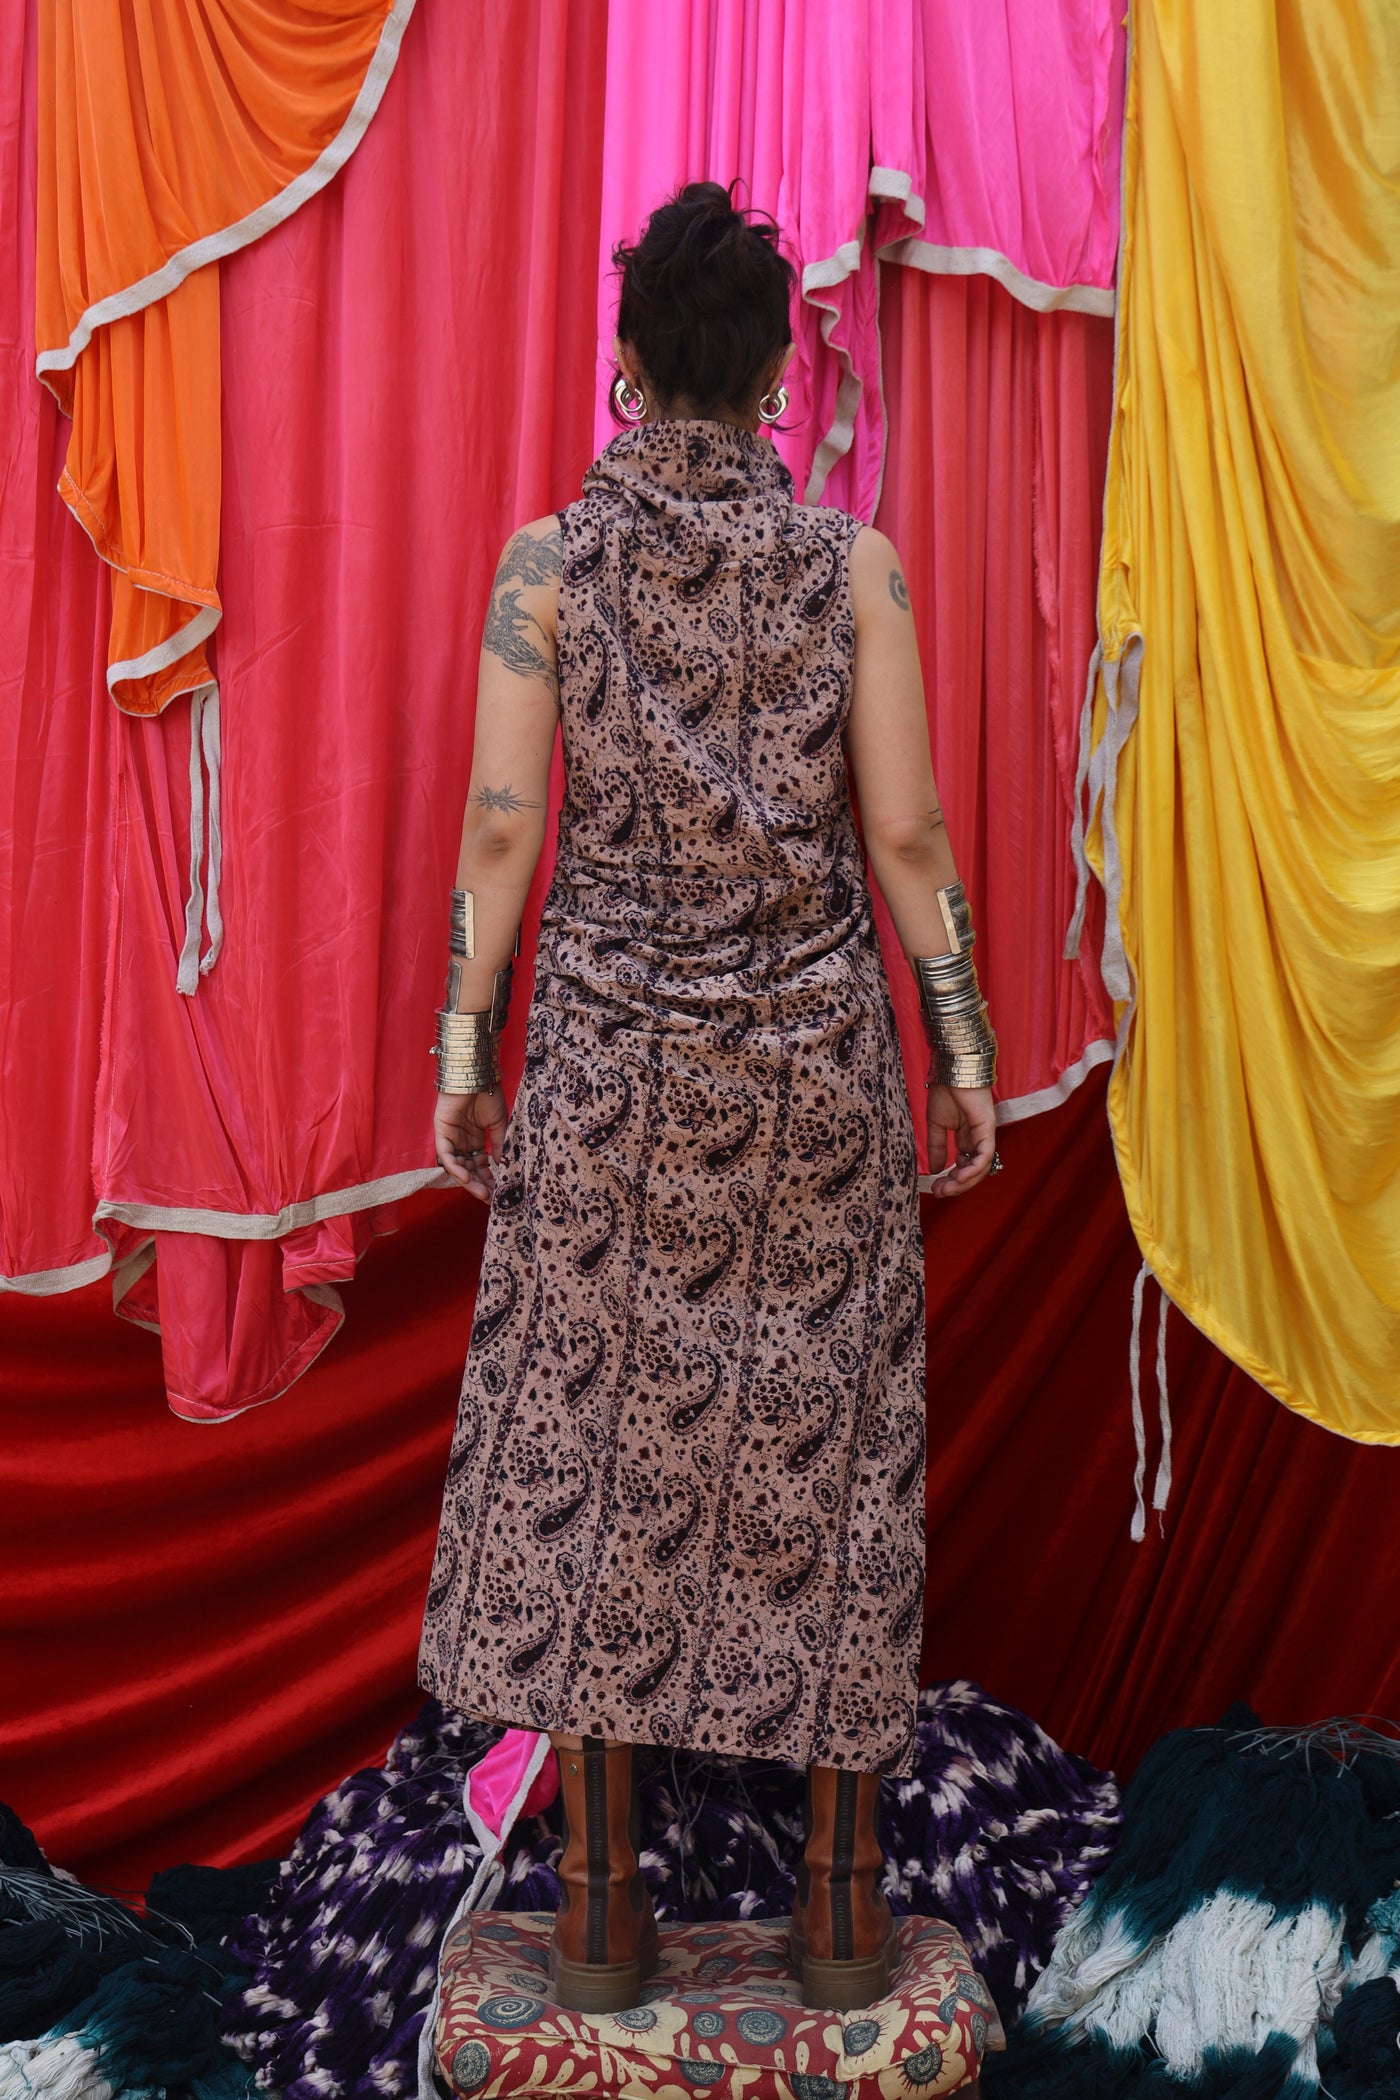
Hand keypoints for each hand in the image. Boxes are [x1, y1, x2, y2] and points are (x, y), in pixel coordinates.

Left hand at [434, 1086, 508, 1201]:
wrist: (478, 1075)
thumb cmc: (489, 1095)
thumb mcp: (500, 1125)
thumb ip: (500, 1146)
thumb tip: (504, 1168)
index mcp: (475, 1139)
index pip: (480, 1165)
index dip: (489, 1179)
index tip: (499, 1193)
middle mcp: (462, 1141)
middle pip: (469, 1169)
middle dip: (479, 1184)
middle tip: (490, 1198)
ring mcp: (451, 1137)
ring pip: (457, 1166)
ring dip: (469, 1181)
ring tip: (481, 1193)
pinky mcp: (441, 1132)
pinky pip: (446, 1155)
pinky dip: (455, 1168)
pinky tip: (467, 1178)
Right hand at [926, 1083, 996, 1197]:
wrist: (952, 1070)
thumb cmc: (946, 1092)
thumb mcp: (936, 1126)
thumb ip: (937, 1147)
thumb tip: (935, 1169)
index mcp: (967, 1139)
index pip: (964, 1168)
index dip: (951, 1180)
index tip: (935, 1188)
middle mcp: (978, 1140)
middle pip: (973, 1172)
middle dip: (956, 1185)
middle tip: (939, 1192)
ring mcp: (985, 1136)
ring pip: (981, 1169)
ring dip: (964, 1182)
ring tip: (947, 1188)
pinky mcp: (988, 1130)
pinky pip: (985, 1156)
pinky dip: (973, 1169)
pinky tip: (959, 1176)